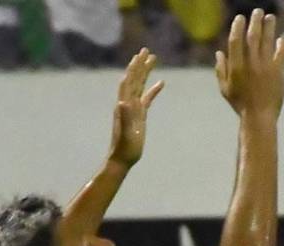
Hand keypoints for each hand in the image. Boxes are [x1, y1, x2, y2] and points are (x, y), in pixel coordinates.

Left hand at [109, 47, 164, 167]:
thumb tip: (123, 101)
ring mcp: (134, 109)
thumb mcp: (126, 133)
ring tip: (153, 58)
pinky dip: (153, 90)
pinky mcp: (140, 116)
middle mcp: (128, 104)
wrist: (122, 159)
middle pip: (134, 79)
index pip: (129, 82)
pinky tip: (161, 83)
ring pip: (140, 86)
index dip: (134, 68)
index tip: (140, 55)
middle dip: (140, 64)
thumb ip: (125, 117)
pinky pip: (147, 98)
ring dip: (146, 72)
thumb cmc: (124, 148)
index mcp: (125, 105)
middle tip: (146, 49)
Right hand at [215, 10, 283, 117]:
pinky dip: (280, 44)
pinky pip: (280, 52)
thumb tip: (219, 53)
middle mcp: (250, 63)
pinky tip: (280, 39)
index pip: (236, 41)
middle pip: (253, 36)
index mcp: (236, 67)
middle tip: (258, 12)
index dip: (237, 27)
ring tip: (270, 18)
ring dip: (269, 26)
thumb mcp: (225, 89)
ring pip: (268, 40)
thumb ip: (221, 70)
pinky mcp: (278, 71)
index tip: (240, 18)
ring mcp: (265, 66)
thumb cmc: (240, 104)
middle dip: (255, 21)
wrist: (259, 116)